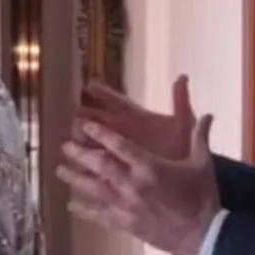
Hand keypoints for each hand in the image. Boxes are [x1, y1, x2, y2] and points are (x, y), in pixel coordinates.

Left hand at [58, 113, 219, 254]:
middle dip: (80, 154)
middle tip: (64, 146)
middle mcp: (133, 184)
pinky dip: (85, 210)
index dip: (100, 133)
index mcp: (149, 167)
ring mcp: (127, 206)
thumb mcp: (203, 163)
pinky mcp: (126, 224)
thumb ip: (200, 137)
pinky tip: (72, 206)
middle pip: (99, 166)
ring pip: (94, 190)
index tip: (84, 125)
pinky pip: (100, 215)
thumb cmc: (202, 196)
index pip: (119, 146)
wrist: (204, 234)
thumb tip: (210, 114)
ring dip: (75, 179)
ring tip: (60, 170)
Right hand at [74, 75, 194, 159]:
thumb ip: (181, 102)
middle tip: (74, 114)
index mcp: (138, 118)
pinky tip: (74, 168)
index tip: (89, 85)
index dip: (105, 94)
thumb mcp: (184, 125)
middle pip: (101, 121)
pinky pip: (99, 166)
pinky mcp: (118, 169)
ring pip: (95, 142)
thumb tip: (183, 77)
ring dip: (82, 141)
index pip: (119, 103)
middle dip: (86, 117)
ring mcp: (120, 150)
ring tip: (67, 141)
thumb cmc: (183, 148)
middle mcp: (125, 131)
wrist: (187, 178)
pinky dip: (87, 166)